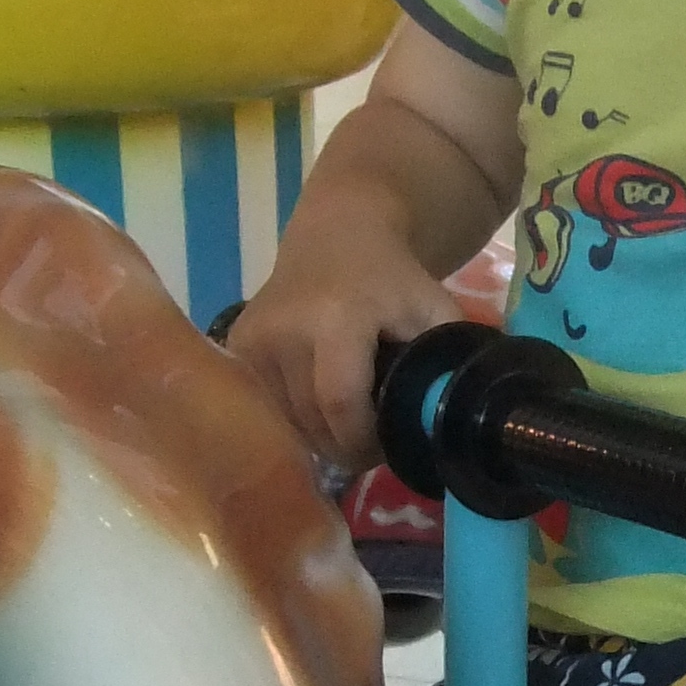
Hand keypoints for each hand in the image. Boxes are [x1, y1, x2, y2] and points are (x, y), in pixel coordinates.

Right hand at [227, 241, 463, 477]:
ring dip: (319, 437)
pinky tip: (318, 409)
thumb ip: (445, 364)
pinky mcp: (235, 347)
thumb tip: (450, 423)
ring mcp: (253, 339)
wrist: (336, 235)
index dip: (363, 441)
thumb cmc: (392, 278)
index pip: (342, 402)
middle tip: (371, 446)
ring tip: (347, 426)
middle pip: (312, 421)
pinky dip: (295, 420)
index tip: (385, 449)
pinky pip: (266, 407)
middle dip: (344, 447)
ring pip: (286, 421)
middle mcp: (284, 330)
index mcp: (336, 319)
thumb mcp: (433, 310)